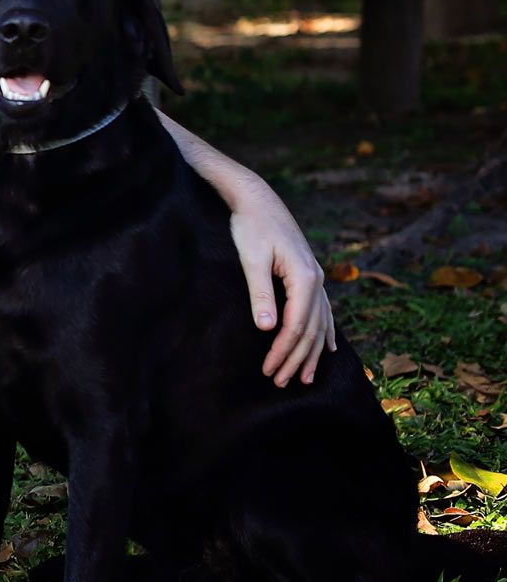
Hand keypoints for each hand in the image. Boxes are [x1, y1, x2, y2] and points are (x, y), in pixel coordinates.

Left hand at [228, 182, 334, 385]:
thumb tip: (266, 328)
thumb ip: (259, 293)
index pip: (296, 325)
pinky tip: (330, 348)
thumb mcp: (251, 258)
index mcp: (304, 277)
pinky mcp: (309, 275)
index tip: (268, 370)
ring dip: (313, 352)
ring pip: (320, 323)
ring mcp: (316, 278)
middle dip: (296, 359)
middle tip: (280, 382)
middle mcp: (316, 280)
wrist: (257, 199)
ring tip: (306, 378)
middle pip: (311, 330)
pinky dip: (327, 332)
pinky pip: (324, 311)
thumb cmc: (250, 226)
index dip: (283, 351)